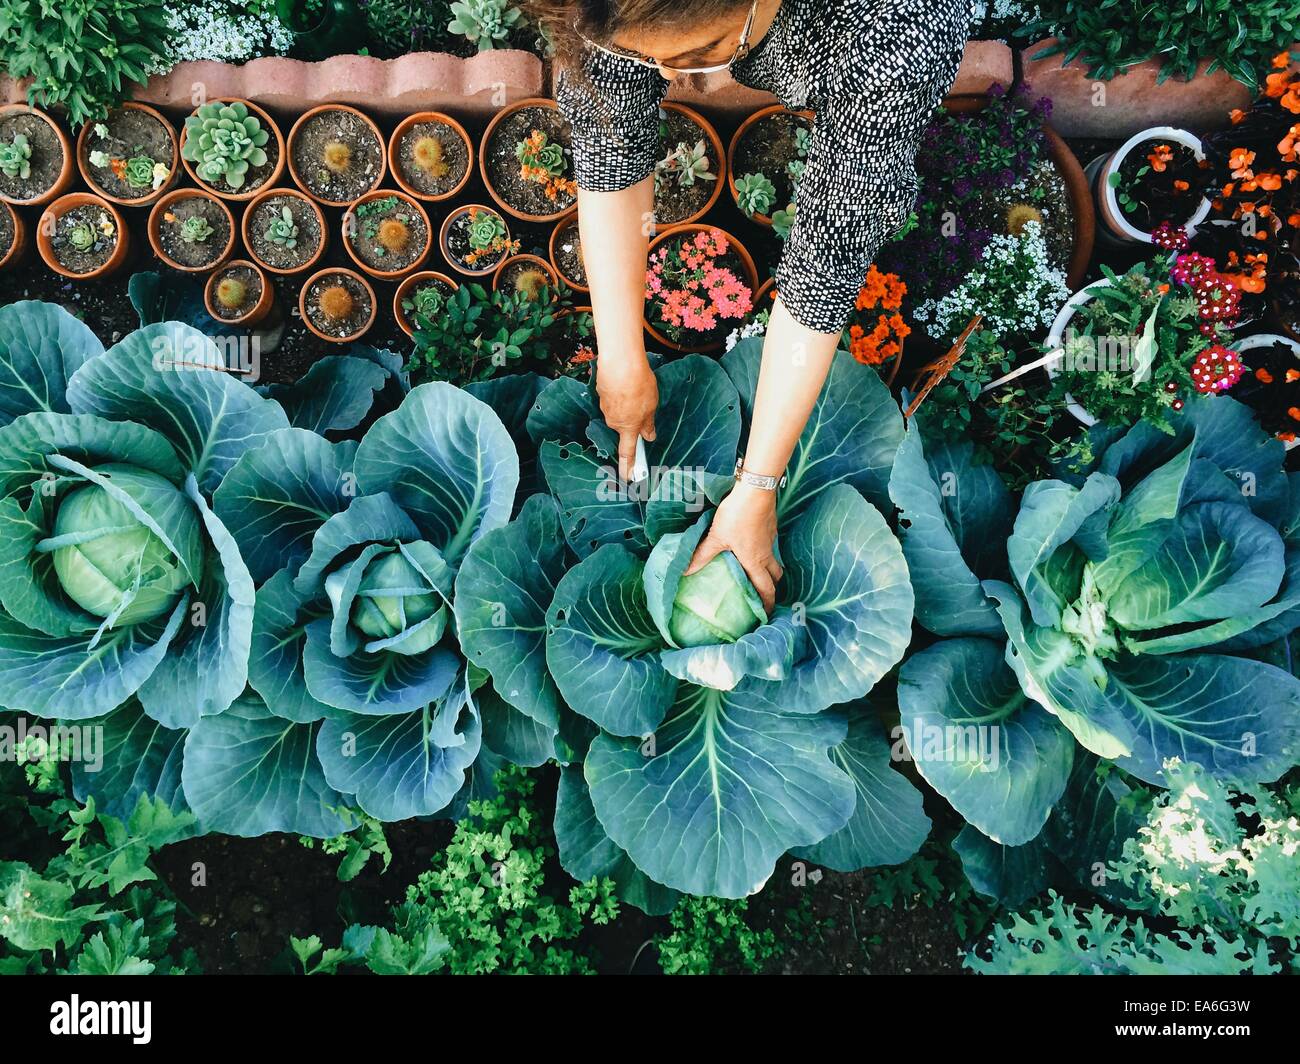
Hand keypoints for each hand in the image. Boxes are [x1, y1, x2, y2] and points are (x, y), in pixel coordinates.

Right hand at [597, 355, 657, 480]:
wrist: (620, 362)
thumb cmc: (638, 385)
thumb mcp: (651, 406)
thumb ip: (648, 423)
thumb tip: (649, 436)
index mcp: (627, 427)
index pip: (627, 453)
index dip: (628, 467)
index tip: (628, 478)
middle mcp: (613, 420)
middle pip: (624, 426)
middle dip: (633, 419)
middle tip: (644, 404)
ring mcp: (605, 406)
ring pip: (619, 411)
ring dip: (628, 403)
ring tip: (638, 388)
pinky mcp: (601, 392)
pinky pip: (613, 397)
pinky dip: (621, 393)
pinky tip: (627, 382)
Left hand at [685, 483, 782, 612]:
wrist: (756, 491)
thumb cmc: (737, 516)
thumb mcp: (716, 537)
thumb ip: (702, 555)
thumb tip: (686, 571)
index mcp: (755, 561)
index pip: (765, 588)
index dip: (767, 603)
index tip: (766, 614)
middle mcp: (766, 554)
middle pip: (775, 577)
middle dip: (772, 589)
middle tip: (764, 597)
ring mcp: (771, 540)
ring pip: (775, 561)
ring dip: (770, 570)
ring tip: (759, 574)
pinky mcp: (771, 527)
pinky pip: (771, 546)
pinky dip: (766, 553)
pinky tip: (754, 548)